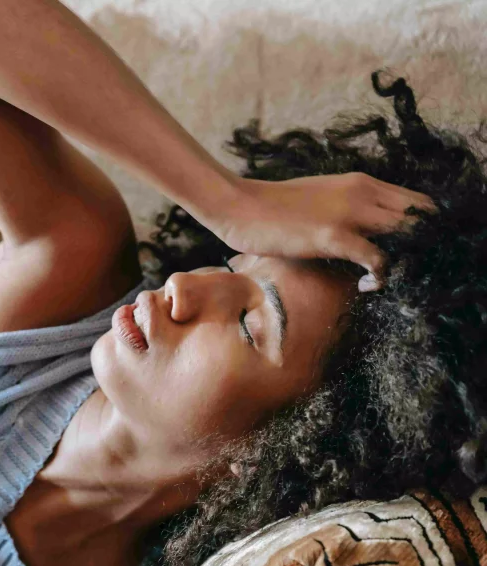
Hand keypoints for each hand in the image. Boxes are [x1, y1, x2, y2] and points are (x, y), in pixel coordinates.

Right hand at [203, 173, 434, 290]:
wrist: (239, 205)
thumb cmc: (272, 207)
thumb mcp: (320, 197)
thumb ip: (346, 207)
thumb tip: (363, 232)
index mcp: (361, 182)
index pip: (417, 201)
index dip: (424, 228)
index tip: (410, 252)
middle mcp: (363, 192)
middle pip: (422, 216)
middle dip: (423, 245)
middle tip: (406, 269)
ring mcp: (350, 213)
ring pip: (408, 234)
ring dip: (407, 260)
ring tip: (386, 277)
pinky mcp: (334, 236)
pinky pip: (378, 259)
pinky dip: (380, 276)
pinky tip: (366, 284)